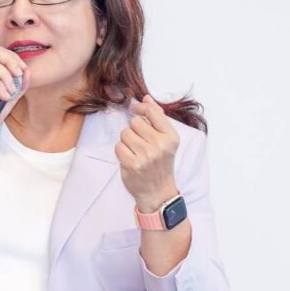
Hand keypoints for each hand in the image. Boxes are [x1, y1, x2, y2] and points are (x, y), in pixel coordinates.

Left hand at [114, 95, 180, 211]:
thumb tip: (146, 98)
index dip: (140, 107)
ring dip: (127, 141)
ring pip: (125, 133)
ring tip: (136, 151)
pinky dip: (121, 152)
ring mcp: (146, 156)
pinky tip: (130, 159)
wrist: (158, 192)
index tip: (135, 108)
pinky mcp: (132, 164)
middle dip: (134, 129)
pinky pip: (118, 147)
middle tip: (140, 142)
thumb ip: (157, 118)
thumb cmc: (161, 164)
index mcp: (171, 137)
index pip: (152, 111)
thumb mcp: (166, 141)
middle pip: (135, 122)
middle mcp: (160, 145)